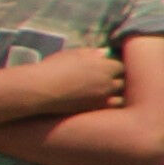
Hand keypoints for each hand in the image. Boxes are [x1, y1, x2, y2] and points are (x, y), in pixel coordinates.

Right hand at [0, 44, 119, 120]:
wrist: (39, 90)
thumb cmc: (53, 68)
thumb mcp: (73, 54)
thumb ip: (92, 53)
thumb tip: (104, 53)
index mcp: (104, 67)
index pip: (121, 66)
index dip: (115, 67)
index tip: (111, 68)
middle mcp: (108, 83)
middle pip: (124, 82)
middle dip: (118, 81)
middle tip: (111, 81)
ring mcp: (103, 99)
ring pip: (121, 99)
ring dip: (116, 96)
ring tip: (106, 94)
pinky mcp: (95, 111)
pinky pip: (110, 110)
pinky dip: (109, 107)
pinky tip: (100, 104)